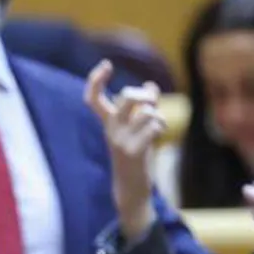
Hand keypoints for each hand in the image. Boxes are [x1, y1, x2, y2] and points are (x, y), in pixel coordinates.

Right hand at [84, 60, 166, 241]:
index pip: (93, 98)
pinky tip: (158, 135)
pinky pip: (153, 126)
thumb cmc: (136, 158)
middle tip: (150, 104)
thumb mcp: (138, 129)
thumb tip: (151, 85)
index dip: (95, 80)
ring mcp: (119, 141)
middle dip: (144, 95)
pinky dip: (160, 126)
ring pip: (145, 111)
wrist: (131, 189)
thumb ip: (144, 107)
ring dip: (157, 115)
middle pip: (126, 96)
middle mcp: (109, 130)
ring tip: (157, 126)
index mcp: (107, 124)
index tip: (106, 65)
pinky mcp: (132, 151)